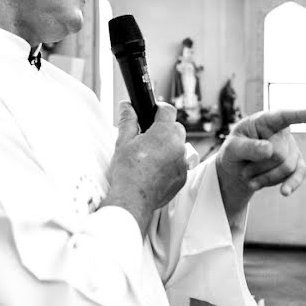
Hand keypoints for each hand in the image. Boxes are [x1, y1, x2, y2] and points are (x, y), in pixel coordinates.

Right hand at [103, 102, 187, 234]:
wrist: (133, 198)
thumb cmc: (127, 171)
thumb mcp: (123, 142)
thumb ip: (127, 121)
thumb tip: (127, 106)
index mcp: (164, 133)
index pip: (168, 110)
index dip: (159, 109)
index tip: (153, 112)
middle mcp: (178, 146)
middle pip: (176, 128)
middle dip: (164, 129)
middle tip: (148, 137)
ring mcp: (182, 162)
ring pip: (179, 146)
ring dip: (168, 147)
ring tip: (150, 156)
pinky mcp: (183, 176)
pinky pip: (180, 163)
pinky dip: (171, 163)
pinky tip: (155, 169)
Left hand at [215, 109, 305, 213]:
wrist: (239, 167)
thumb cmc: (235, 151)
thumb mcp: (231, 148)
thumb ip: (247, 147)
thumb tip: (269, 150)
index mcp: (267, 121)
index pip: (284, 117)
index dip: (301, 116)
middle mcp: (283, 132)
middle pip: (279, 154)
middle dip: (260, 166)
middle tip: (244, 170)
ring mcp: (292, 148)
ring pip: (286, 167)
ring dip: (265, 177)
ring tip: (250, 176)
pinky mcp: (297, 165)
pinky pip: (299, 175)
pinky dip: (291, 184)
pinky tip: (284, 192)